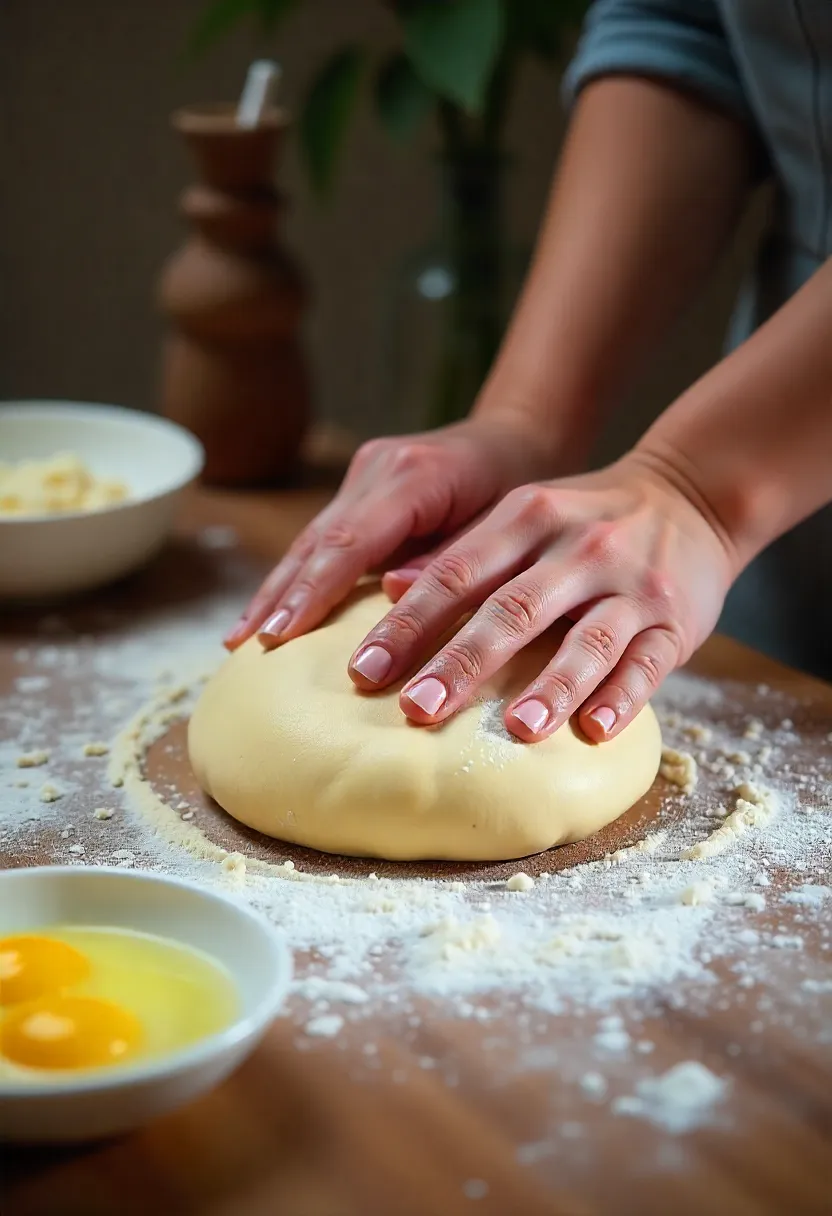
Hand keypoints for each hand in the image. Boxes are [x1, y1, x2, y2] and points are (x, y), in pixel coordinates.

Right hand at [224, 414, 558, 649]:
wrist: (518, 436)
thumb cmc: (521, 483)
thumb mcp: (505, 521)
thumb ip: (453, 558)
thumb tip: (395, 595)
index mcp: (414, 474)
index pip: (350, 540)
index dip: (312, 591)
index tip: (280, 636)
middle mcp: (378, 468)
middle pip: (318, 540)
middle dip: (281, 596)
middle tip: (248, 648)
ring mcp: (364, 474)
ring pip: (310, 539)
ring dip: (277, 590)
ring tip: (242, 640)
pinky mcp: (359, 488)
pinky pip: (321, 538)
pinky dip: (296, 578)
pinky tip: (272, 614)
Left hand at [346, 453, 738, 742]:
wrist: (691, 495)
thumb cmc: (585, 521)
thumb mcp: (522, 517)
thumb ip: (462, 552)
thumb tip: (387, 585)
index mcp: (526, 519)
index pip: (456, 574)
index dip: (407, 624)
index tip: (363, 671)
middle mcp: (576, 548)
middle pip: (512, 610)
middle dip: (461, 662)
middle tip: (416, 710)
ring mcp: (629, 585)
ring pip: (587, 640)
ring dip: (551, 686)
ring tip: (515, 731)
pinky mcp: (672, 620)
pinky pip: (648, 663)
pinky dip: (622, 697)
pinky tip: (594, 731)